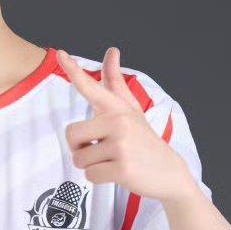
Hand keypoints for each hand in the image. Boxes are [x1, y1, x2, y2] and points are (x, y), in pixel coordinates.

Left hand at [60, 46, 194, 202]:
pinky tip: (117, 172)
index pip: (91, 87)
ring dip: (90, 165)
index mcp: (118, 108)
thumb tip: (112, 51)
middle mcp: (119, 122)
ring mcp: (122, 145)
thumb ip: (116, 83)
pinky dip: (99, 178)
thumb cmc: (143, 140)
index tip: (61, 54)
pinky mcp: (123, 168)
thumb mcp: (130, 109)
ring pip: (79, 159)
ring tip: (112, 161)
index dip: (73, 70)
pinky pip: (90, 176)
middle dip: (79, 148)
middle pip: (71, 135)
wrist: (169, 173)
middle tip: (101, 150)